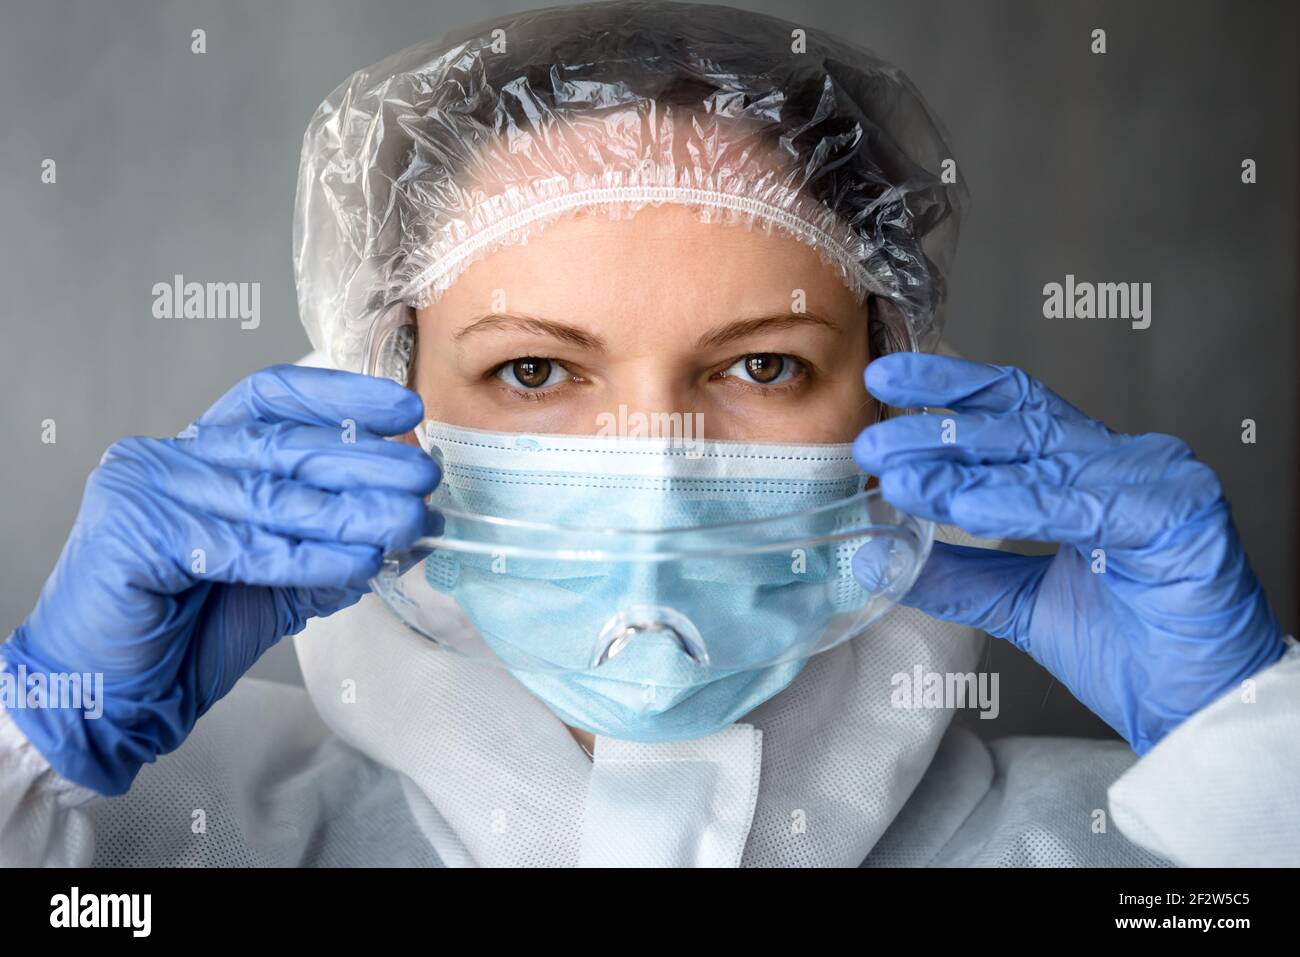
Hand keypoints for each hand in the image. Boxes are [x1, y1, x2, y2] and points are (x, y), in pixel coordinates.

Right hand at [1, 365, 438, 792]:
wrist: (111, 698)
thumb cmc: (185, 636)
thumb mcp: (276, 579)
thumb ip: (326, 544)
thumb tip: (405, 522)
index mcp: (197, 453)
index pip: (271, 399)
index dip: (341, 397)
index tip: (405, 407)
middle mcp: (167, 458)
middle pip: (283, 446)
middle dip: (364, 460)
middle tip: (424, 476)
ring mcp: (144, 489)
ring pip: (270, 496)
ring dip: (351, 510)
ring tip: (408, 522)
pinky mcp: (135, 534)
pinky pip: (241, 544)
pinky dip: (306, 556)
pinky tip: (358, 562)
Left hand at [852, 353, 1284, 753]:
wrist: (1197, 706)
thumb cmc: (1129, 649)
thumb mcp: (1020, 602)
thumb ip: (958, 575)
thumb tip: (881, 556)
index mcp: (1086, 467)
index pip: (1010, 408)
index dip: (948, 389)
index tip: (884, 382)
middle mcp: (1120, 459)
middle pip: (1016, 424)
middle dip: (938, 431)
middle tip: (874, 447)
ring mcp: (1154, 478)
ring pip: (1043, 459)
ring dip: (965, 469)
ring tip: (902, 479)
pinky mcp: (1181, 510)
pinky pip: (1086, 503)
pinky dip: (1023, 503)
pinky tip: (968, 510)